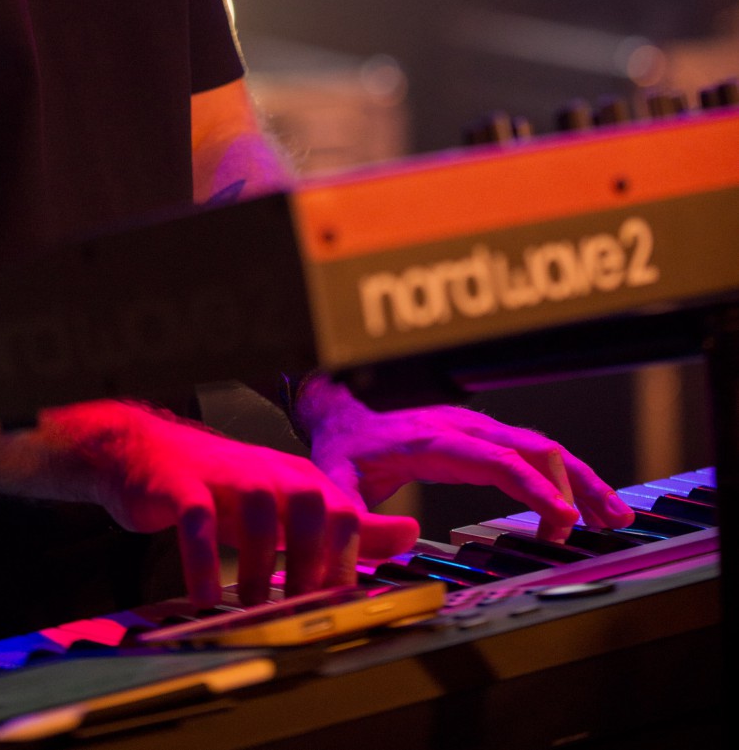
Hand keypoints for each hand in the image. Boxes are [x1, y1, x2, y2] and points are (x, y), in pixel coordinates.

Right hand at [47, 400, 418, 606]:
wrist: (143, 452)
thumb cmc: (222, 487)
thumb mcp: (288, 507)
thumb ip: (347, 523)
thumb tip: (409, 534)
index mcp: (297, 478)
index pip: (343, 511)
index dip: (347, 560)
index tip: (338, 606)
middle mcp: (266, 470)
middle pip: (310, 501)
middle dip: (313, 559)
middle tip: (302, 608)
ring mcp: (222, 474)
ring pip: (259, 506)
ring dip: (262, 563)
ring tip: (256, 606)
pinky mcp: (180, 484)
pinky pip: (197, 518)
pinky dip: (204, 559)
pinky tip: (206, 595)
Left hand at [295, 379, 633, 544]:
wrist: (338, 408)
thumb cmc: (342, 448)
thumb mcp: (337, 483)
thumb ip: (359, 518)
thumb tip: (406, 542)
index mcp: (431, 441)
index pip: (493, 459)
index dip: (532, 486)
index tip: (564, 518)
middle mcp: (461, 427)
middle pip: (531, 446)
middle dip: (574, 483)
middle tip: (605, 525)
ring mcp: (475, 428)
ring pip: (540, 445)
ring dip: (580, 478)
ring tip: (614, 516)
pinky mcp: (482, 436)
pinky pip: (530, 450)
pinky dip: (564, 474)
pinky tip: (582, 505)